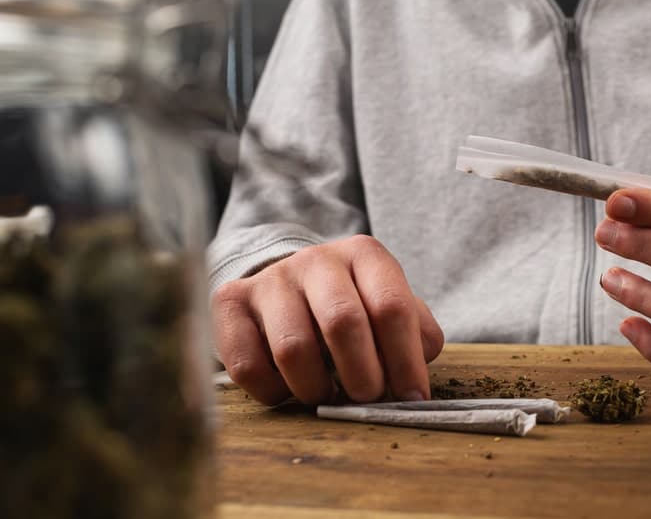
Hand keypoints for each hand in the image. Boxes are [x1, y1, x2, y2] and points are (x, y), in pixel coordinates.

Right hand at [212, 236, 444, 405]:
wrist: (289, 285)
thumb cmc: (353, 305)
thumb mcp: (389, 307)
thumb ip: (415, 335)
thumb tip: (414, 381)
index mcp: (364, 254)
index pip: (391, 307)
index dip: (405, 360)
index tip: (412, 396)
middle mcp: (317, 259)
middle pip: (343, 323)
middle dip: (363, 375)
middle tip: (368, 399)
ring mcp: (271, 279)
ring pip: (293, 349)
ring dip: (317, 389)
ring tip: (328, 395)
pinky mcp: (231, 302)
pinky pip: (247, 365)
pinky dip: (274, 392)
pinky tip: (289, 388)